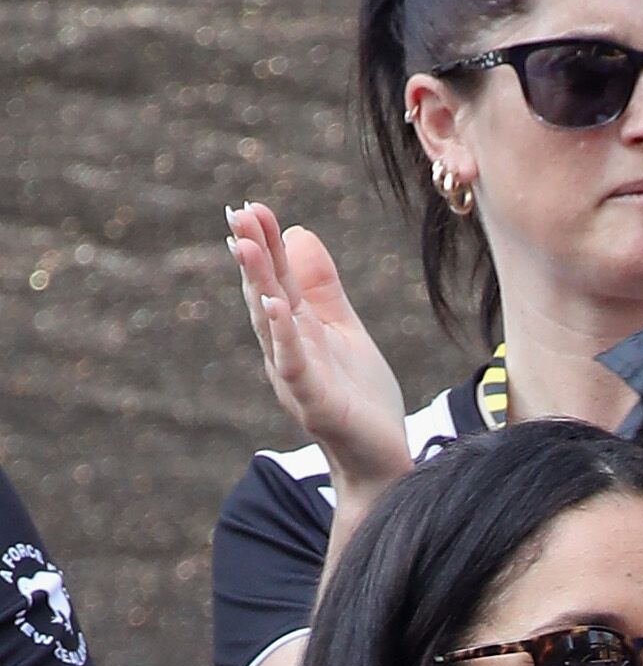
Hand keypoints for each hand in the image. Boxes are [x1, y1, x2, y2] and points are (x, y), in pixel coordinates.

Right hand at [224, 205, 410, 505]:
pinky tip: (277, 307)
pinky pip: (294, 366)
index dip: (265, 244)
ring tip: (244, 246)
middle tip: (237, 213)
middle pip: (265, 295)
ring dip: (257, 285)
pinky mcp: (314, 405)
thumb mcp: (343, 330)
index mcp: (296, 330)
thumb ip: (322, 287)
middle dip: (252, 256)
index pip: (277, 279)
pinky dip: (283, 336)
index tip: (252, 206)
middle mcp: (287, 351)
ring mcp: (297, 378)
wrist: (383, 459)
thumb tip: (297, 232)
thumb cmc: (360, 397)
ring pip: (270, 326)